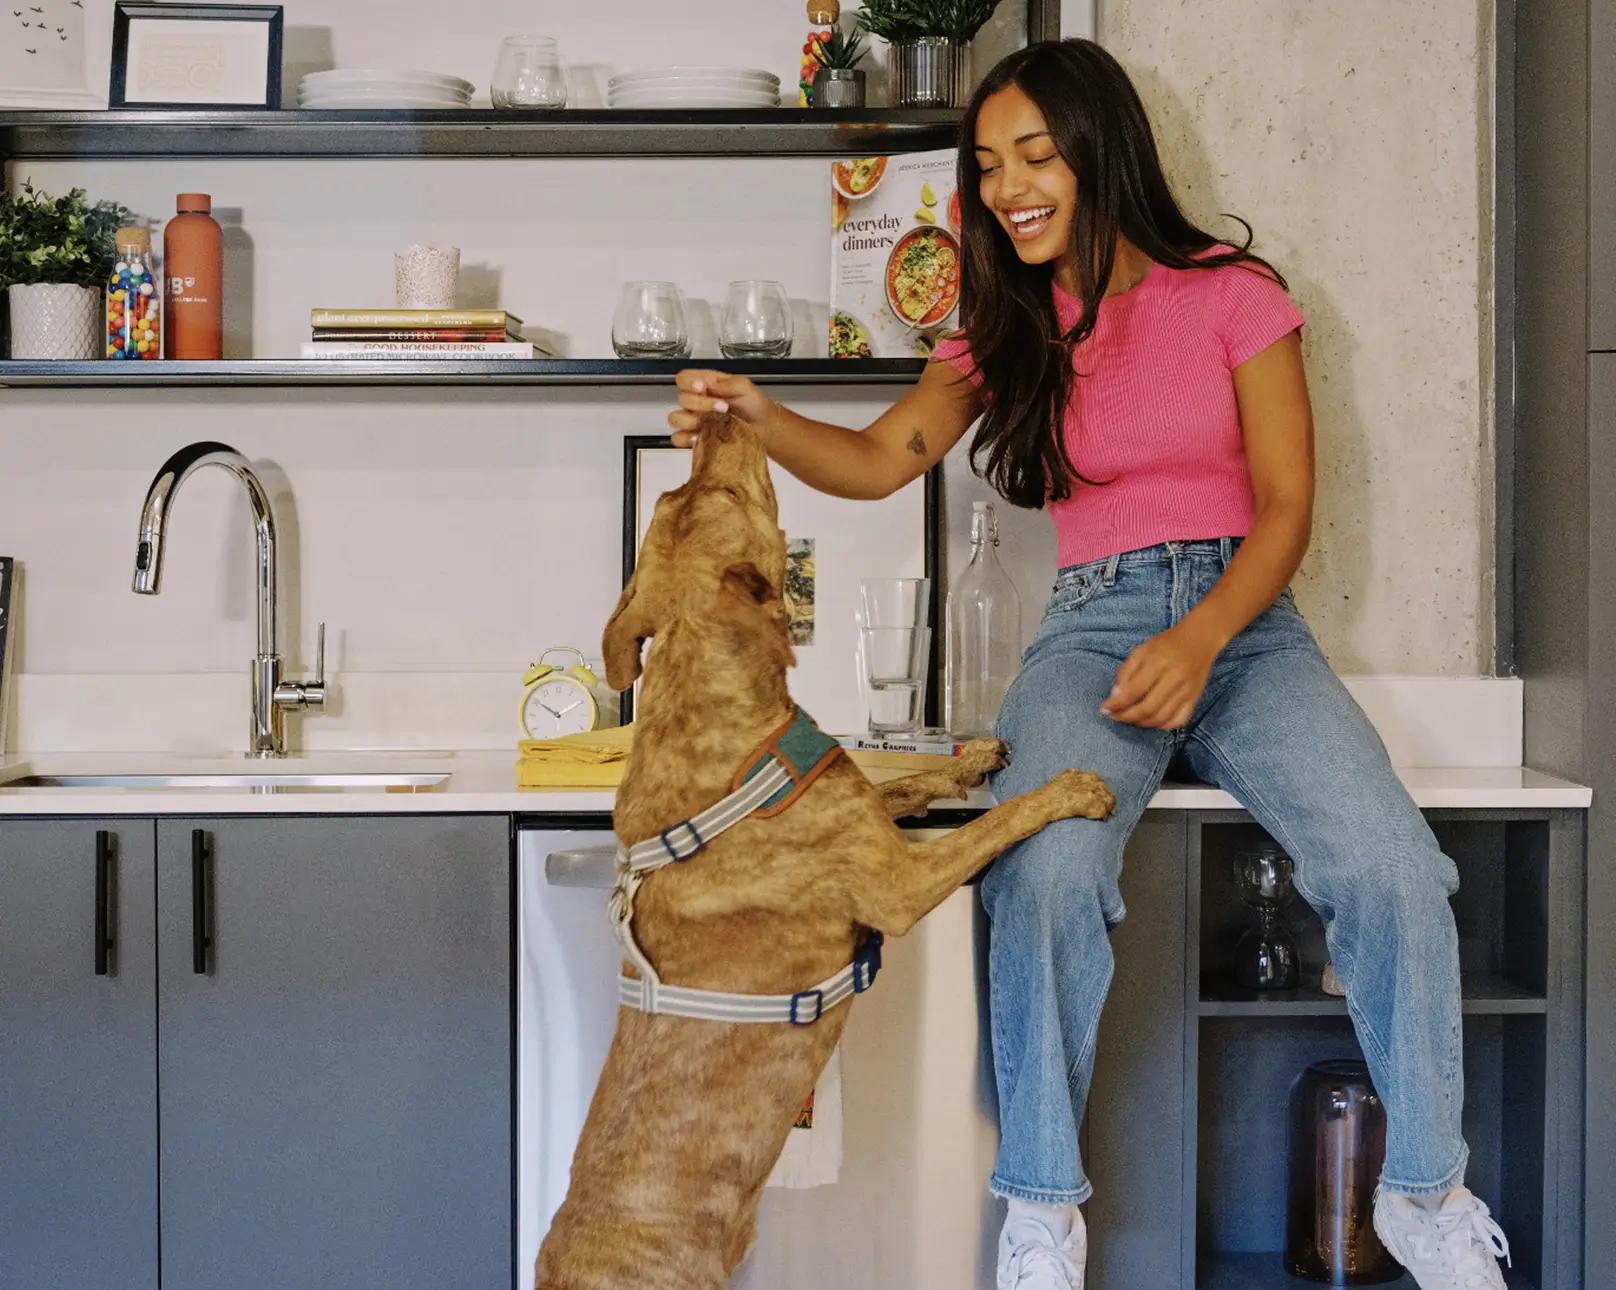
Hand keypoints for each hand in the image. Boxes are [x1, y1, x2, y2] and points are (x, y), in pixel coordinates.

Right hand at [669, 370, 776, 447]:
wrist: (764, 427)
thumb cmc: (754, 405)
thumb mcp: (746, 387)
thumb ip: (729, 383)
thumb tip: (713, 385)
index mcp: (706, 384)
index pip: (684, 379)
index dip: (689, 382)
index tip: (703, 387)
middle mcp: (698, 401)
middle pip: (682, 399)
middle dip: (700, 403)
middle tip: (722, 407)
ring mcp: (696, 420)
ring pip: (676, 418)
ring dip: (690, 421)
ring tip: (710, 422)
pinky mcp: (697, 437)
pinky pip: (679, 439)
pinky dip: (685, 438)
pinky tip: (698, 437)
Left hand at [1101, 623, 1218, 729]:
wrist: (1199, 640)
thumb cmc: (1166, 644)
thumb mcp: (1141, 650)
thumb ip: (1126, 672)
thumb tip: (1115, 695)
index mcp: (1158, 663)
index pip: (1134, 691)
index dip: (1116, 703)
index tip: (1104, 709)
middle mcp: (1174, 679)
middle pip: (1148, 708)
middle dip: (1126, 716)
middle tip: (1115, 716)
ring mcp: (1187, 691)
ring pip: (1162, 717)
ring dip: (1142, 722)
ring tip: (1130, 718)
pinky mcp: (1195, 698)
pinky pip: (1179, 720)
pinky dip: (1163, 725)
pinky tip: (1152, 720)